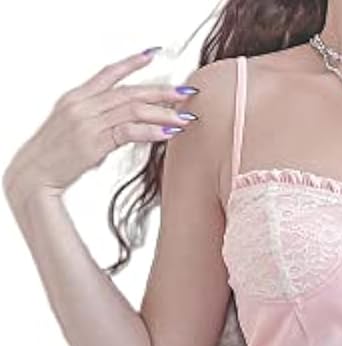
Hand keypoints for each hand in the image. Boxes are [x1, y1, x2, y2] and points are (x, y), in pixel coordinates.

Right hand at [2, 47, 199, 207]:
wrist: (35, 174)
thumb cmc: (55, 157)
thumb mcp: (72, 129)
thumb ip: (97, 122)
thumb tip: (122, 127)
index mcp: (76, 97)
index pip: (108, 73)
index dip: (132, 63)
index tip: (154, 54)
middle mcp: (82, 104)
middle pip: (129, 92)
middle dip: (160, 92)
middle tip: (185, 93)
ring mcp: (87, 122)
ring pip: (132, 110)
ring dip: (162, 114)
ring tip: (184, 118)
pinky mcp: (93, 142)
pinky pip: (128, 131)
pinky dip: (150, 131)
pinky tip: (167, 132)